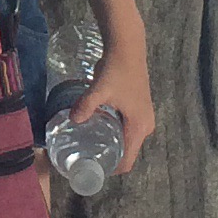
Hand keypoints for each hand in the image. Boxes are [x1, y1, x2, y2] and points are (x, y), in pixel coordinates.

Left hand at [72, 38, 153, 173]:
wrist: (128, 47)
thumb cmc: (117, 69)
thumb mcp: (100, 89)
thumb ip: (86, 106)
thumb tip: (72, 120)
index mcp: (139, 127)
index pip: (127, 161)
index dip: (111, 170)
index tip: (91, 169)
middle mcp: (145, 126)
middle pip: (127, 153)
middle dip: (108, 158)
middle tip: (85, 157)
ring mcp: (144, 117)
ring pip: (127, 140)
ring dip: (111, 145)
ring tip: (89, 145)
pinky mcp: (139, 109)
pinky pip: (128, 129)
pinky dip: (115, 133)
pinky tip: (98, 128)